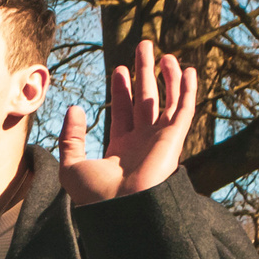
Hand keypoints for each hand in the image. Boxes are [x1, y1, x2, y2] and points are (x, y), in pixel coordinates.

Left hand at [60, 38, 198, 206]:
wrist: (120, 210)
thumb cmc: (95, 195)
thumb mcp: (72, 164)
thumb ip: (71, 137)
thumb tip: (75, 108)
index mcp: (121, 148)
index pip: (124, 110)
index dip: (122, 89)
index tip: (119, 69)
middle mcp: (143, 142)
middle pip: (146, 99)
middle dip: (145, 74)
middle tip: (143, 48)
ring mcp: (160, 140)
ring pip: (167, 101)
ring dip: (167, 77)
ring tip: (164, 53)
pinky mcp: (174, 139)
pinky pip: (184, 110)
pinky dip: (186, 90)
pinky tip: (187, 71)